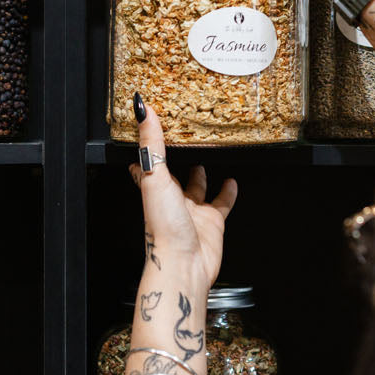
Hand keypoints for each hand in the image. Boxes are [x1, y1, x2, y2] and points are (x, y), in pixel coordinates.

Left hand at [128, 96, 234, 293]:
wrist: (184, 264)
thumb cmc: (163, 227)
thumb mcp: (155, 176)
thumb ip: (152, 143)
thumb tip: (142, 110)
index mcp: (153, 186)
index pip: (146, 162)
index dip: (146, 147)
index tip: (148, 129)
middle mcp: (171, 198)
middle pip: (173, 173)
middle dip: (177, 158)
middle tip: (185, 138)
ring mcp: (192, 211)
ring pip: (197, 188)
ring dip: (201, 174)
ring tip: (208, 156)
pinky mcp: (212, 222)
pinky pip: (221, 204)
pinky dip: (228, 193)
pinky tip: (232, 182)